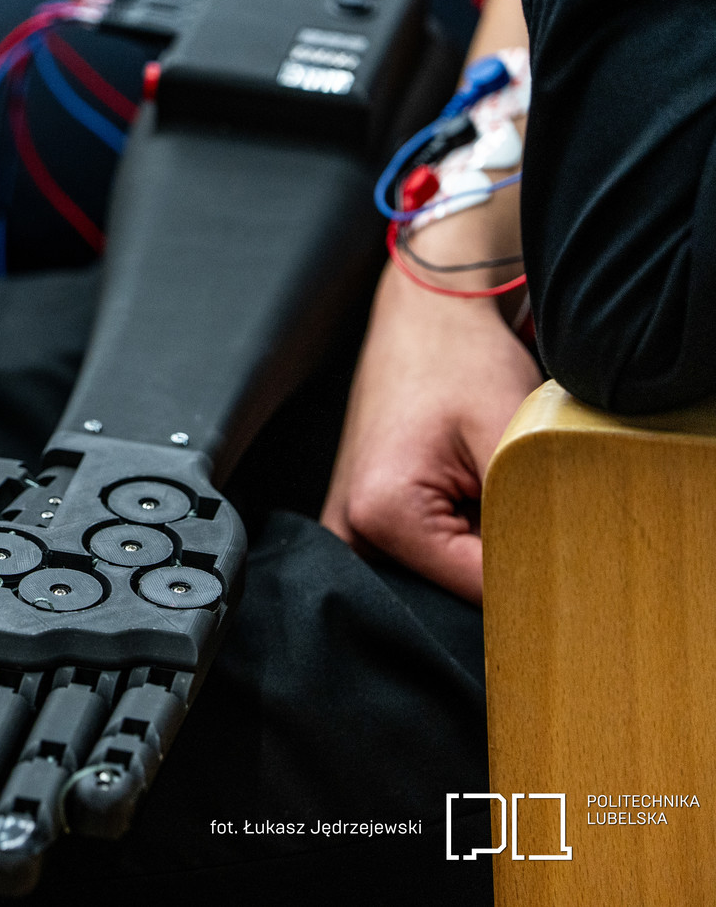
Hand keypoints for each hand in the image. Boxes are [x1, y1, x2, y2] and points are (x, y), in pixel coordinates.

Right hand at [321, 263, 540, 601]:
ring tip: (485, 489)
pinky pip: (417, 553)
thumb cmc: (459, 360)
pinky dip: (454, 533)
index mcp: (382, 514)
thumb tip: (552, 590)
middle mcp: (350, 528)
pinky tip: (466, 491)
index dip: (529, 578)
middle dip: (494, 560)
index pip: (474, 593)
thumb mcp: (512, 440)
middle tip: (521, 505)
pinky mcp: (359, 515)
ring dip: (473, 547)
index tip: (561, 555)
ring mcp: (348, 525)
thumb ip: (528, 522)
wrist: (425, 316)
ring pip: (435, 574)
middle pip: (447, 591)